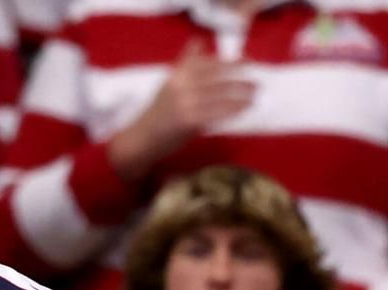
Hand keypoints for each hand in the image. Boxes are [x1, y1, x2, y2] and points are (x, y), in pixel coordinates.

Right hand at [109, 39, 255, 180]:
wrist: (142, 139)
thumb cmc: (159, 112)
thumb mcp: (170, 83)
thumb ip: (186, 63)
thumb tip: (198, 41)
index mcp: (178, 74)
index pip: (210, 64)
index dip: (232, 62)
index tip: (249, 62)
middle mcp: (181, 86)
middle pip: (219, 78)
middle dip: (241, 79)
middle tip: (258, 82)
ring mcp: (185, 103)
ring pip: (221, 96)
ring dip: (241, 96)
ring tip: (254, 96)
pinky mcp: (189, 121)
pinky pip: (217, 112)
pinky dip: (233, 110)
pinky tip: (243, 108)